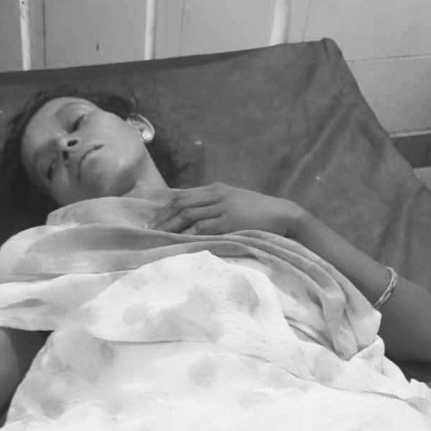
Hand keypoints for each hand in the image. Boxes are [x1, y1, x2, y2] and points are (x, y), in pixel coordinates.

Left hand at [150, 183, 299, 237]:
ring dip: (170, 227)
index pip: (182, 196)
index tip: (151, 220)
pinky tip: (178, 241)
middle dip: (162, 218)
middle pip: (180, 204)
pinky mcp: (230, 221)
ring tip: (157, 237)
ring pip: (188, 215)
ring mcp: (223, 207)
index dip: (164, 208)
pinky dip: (188, 234)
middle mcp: (216, 195)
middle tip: (147, 231)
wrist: (283, 215)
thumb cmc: (259, 213)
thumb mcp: (234, 204)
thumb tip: (193, 221)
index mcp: (215, 189)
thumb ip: (214, 207)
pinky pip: (204, 227)